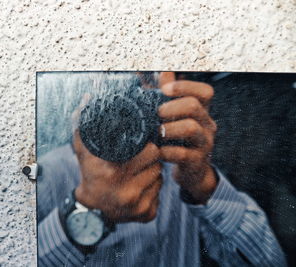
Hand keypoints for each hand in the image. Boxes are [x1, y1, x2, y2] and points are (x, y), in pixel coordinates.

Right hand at [73, 131, 161, 222]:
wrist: (91, 210)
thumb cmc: (90, 175)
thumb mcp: (84, 151)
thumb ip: (84, 124)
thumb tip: (88, 98)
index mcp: (116, 174)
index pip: (150, 152)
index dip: (147, 146)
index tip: (141, 145)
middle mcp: (129, 193)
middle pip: (157, 164)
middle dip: (151, 158)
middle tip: (141, 156)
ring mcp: (139, 206)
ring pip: (160, 178)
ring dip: (152, 172)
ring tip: (139, 171)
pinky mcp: (147, 215)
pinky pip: (160, 194)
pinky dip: (152, 188)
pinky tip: (140, 186)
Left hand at [158, 72, 217, 203]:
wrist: (190, 171)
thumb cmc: (177, 138)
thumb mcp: (173, 115)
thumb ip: (165, 93)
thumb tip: (152, 69)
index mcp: (202, 110)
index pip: (205, 92)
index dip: (185, 86)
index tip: (164, 89)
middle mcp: (207, 124)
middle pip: (194, 106)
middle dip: (171, 107)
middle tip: (156, 113)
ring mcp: (204, 143)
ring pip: (191, 129)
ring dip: (169, 129)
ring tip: (156, 132)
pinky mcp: (196, 162)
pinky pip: (182, 154)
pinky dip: (166, 151)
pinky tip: (157, 151)